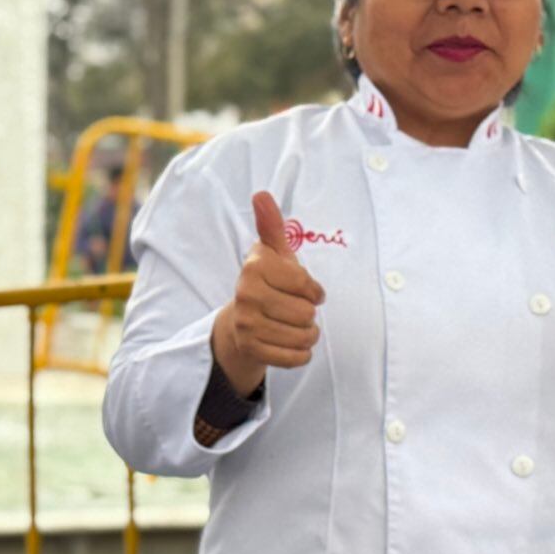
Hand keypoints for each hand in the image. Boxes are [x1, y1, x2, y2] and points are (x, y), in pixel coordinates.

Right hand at [210, 192, 324, 396]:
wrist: (240, 322)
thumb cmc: (267, 283)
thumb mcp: (273, 253)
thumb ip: (272, 225)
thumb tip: (261, 194)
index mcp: (254, 267)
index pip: (307, 286)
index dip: (314, 291)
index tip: (306, 290)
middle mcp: (246, 295)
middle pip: (307, 314)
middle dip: (308, 314)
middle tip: (294, 309)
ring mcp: (247, 324)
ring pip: (304, 337)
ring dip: (307, 334)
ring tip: (293, 326)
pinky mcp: (251, 350)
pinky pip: (296, 358)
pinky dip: (300, 354)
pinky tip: (289, 343)